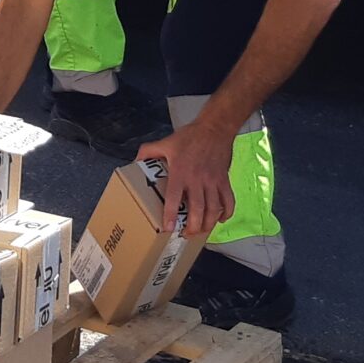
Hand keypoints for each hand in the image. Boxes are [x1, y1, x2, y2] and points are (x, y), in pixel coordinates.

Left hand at [137, 123, 234, 238]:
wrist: (214, 128)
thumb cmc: (188, 137)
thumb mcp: (164, 142)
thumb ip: (148, 152)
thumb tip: (134, 162)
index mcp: (180, 172)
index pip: (174, 197)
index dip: (171, 214)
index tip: (169, 228)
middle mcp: (197, 179)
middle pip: (198, 209)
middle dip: (193, 226)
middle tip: (187, 234)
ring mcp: (213, 181)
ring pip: (214, 208)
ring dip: (208, 224)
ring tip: (201, 231)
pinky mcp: (224, 180)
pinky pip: (229, 200)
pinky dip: (227, 212)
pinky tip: (220, 219)